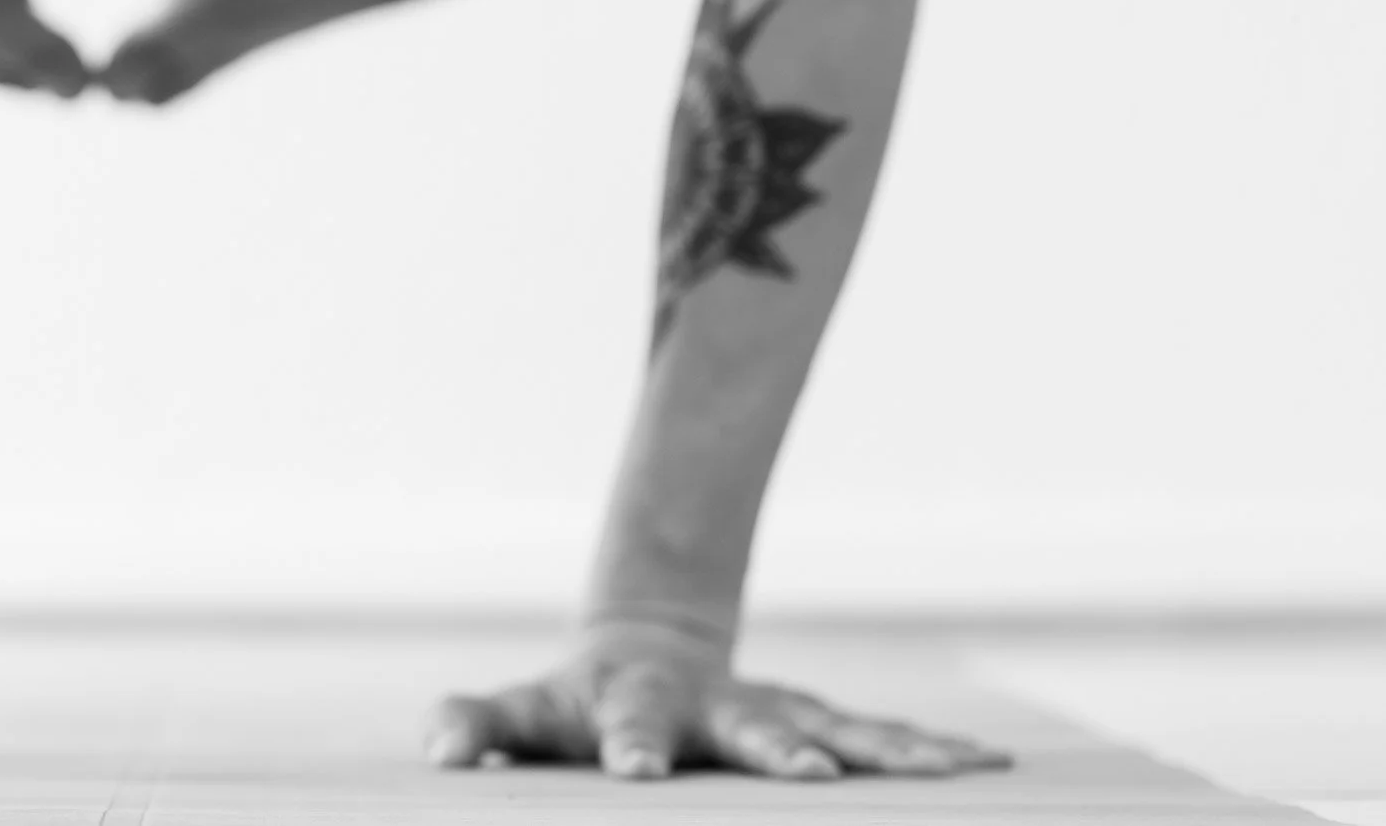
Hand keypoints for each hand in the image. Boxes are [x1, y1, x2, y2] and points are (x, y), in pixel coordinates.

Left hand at [425, 620, 1010, 781]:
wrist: (645, 650)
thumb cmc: (573, 707)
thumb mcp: (520, 717)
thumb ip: (474, 724)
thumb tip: (435, 743)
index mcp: (638, 708)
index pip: (630, 729)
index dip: (631, 750)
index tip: (635, 775)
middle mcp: (719, 707)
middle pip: (754, 728)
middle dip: (783, 750)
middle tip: (813, 773)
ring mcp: (776, 712)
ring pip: (840, 727)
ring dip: (890, 750)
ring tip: (954, 768)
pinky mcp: (818, 723)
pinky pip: (882, 738)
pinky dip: (932, 751)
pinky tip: (990, 767)